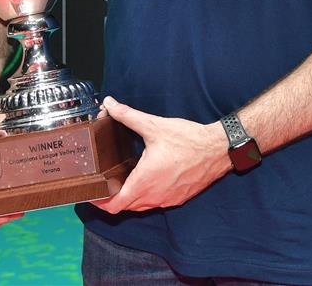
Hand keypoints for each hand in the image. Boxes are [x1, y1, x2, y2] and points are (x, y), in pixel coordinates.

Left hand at [90, 97, 230, 213]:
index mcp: (144, 181)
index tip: (93, 192)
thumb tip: (110, 104)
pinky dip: (147, 195)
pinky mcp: (178, 198)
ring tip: (124, 179)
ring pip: (141, 205)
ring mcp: (167, 199)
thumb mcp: (154, 126)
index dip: (99, 202)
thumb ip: (128, 116)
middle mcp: (154, 195)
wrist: (218, 149)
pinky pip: (156, 202)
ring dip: (130, 196)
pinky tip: (148, 177)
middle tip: (105, 181)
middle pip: (125, 206)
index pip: (114, 205)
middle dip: (113, 197)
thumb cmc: (189, 139)